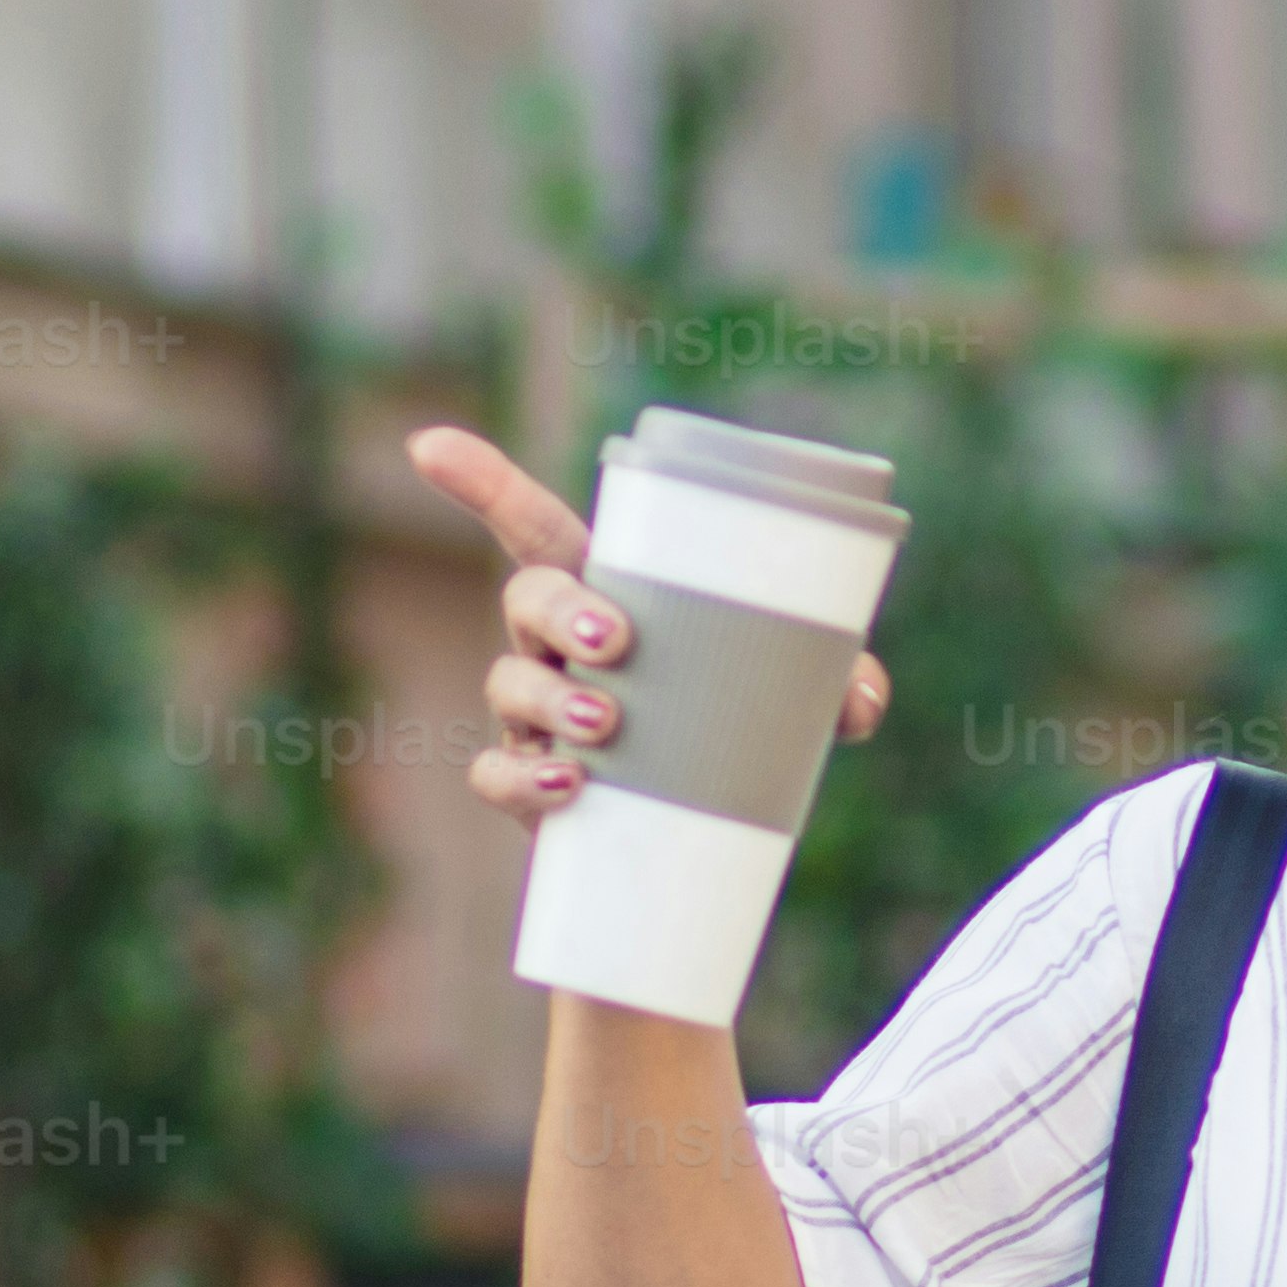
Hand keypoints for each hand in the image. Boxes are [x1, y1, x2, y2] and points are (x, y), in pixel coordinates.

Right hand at [414, 424, 885, 827]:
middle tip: (616, 642)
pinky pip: (497, 775)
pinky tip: (568, 787)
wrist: (697, 840)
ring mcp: (535, 718)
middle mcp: (555, 648)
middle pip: (526, 599)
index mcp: (608, 596)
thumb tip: (860, 697)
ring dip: (549, 699)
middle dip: (562, 609)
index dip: (483, 484)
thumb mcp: (796, 696)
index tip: (426, 446)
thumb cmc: (734, 729)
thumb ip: (839, 680)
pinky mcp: (531, 789)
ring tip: (606, 725)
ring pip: (509, 684)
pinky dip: (524, 780)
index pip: (536, 530)